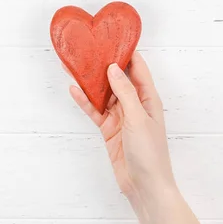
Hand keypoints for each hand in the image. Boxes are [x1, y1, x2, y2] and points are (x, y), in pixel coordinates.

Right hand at [66, 51, 177, 203]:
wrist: (144, 185)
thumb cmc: (150, 152)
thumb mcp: (137, 118)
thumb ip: (125, 92)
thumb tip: (114, 68)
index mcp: (149, 98)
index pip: (138, 69)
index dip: (126, 53)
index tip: (111, 38)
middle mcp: (135, 104)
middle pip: (117, 79)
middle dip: (103, 65)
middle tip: (87, 50)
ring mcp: (121, 117)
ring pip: (103, 94)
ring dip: (90, 82)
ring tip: (73, 66)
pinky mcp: (109, 129)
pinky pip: (95, 111)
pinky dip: (85, 101)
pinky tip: (74, 90)